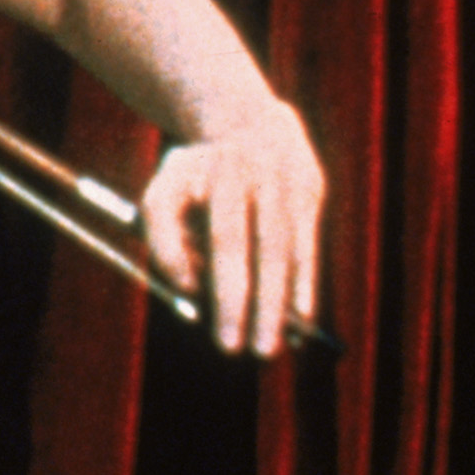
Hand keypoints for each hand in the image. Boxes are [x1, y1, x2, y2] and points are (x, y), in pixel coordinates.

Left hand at [139, 102, 324, 355]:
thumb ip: (162, 238)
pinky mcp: (313, 190)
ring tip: (276, 346)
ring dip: (286, 303)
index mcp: (219, 174)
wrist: (243, 120)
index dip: (226, 290)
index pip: (227, 241)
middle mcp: (261, 176)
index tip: (220, 334)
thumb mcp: (162, 191)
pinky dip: (305, 283)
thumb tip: (186, 288)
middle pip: (265, 250)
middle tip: (255, 353)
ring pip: (291, 251)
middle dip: (260, 305)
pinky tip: (302, 318)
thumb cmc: (194, 172)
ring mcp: (291, 181)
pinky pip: (309, 246)